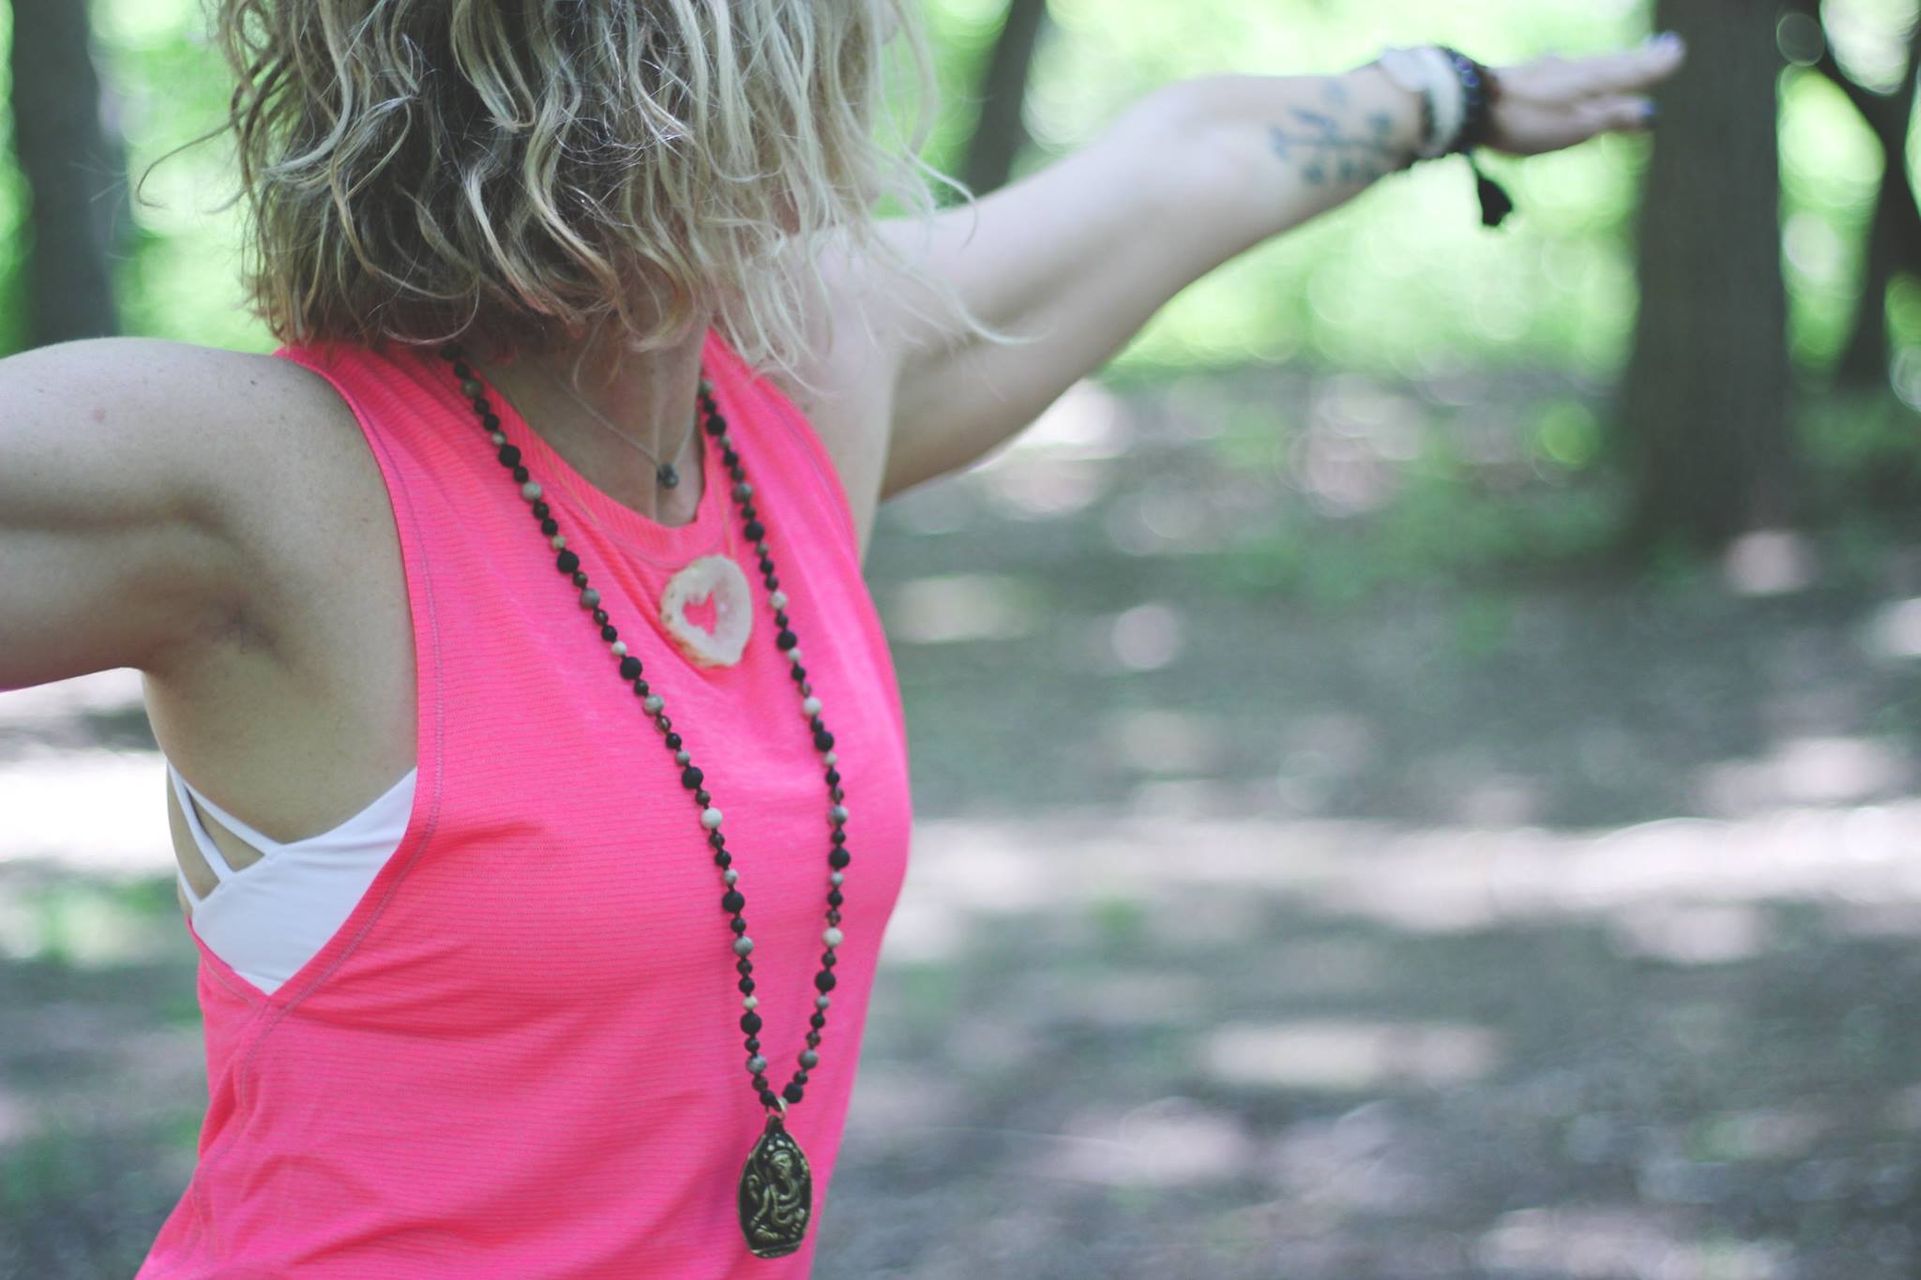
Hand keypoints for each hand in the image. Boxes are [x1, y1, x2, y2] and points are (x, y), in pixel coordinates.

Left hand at [1483, 32, 1687, 156]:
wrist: (1468, 103)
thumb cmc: (1522, 119)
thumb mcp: (1573, 126)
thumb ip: (1611, 117)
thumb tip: (1651, 113)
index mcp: (1590, 78)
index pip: (1631, 69)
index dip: (1654, 63)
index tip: (1675, 50)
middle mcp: (1572, 68)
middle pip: (1612, 64)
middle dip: (1638, 60)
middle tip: (1664, 47)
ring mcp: (1547, 71)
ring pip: (1588, 67)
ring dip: (1610, 66)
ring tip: (1624, 64)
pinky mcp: (1525, 77)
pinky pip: (1564, 73)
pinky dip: (1580, 73)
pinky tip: (1566, 68)